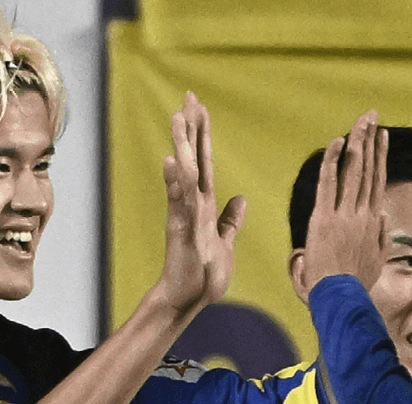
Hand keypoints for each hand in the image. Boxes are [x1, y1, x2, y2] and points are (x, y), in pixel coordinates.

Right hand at [157, 92, 246, 315]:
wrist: (190, 298)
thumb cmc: (204, 273)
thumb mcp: (225, 241)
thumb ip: (230, 220)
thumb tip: (240, 200)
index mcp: (205, 204)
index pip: (205, 161)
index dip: (203, 135)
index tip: (200, 108)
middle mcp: (193, 203)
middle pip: (193, 158)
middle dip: (191, 128)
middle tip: (188, 96)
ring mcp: (185, 215)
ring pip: (184, 173)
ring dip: (181, 146)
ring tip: (178, 118)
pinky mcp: (180, 230)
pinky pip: (179, 202)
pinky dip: (176, 181)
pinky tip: (171, 161)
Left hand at [301, 111, 389, 291]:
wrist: (341, 297)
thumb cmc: (356, 284)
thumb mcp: (377, 259)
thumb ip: (381, 236)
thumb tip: (383, 218)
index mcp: (372, 222)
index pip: (377, 181)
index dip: (380, 156)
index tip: (382, 136)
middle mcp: (361, 214)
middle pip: (367, 169)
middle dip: (370, 140)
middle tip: (372, 117)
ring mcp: (344, 215)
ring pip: (352, 171)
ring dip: (356, 143)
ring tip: (361, 122)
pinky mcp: (325, 219)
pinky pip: (328, 183)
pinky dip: (332, 161)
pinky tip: (336, 142)